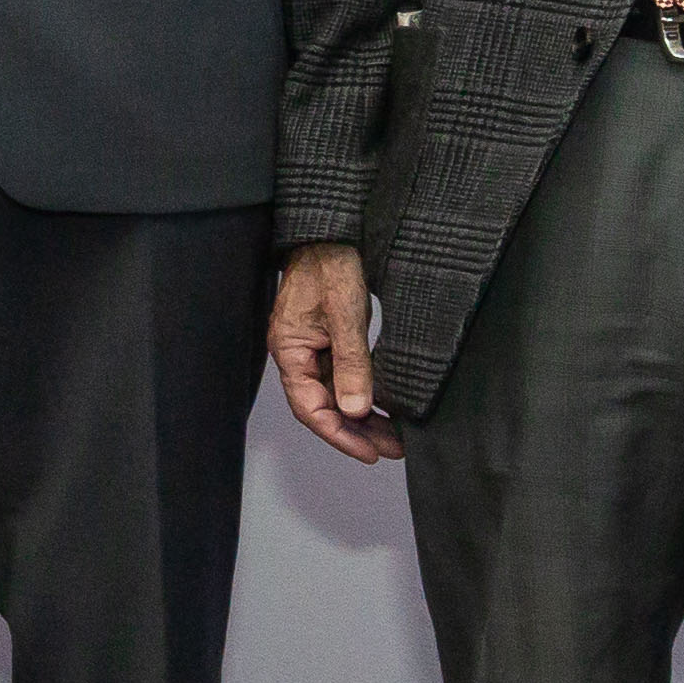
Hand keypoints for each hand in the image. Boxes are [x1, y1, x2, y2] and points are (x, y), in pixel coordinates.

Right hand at [270, 240, 401, 462]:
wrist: (332, 230)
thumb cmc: (331, 263)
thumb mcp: (346, 315)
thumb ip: (351, 364)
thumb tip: (355, 410)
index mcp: (290, 350)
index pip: (310, 408)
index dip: (339, 435)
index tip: (369, 452)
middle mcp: (298, 353)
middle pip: (324, 406)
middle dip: (356, 432)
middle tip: (391, 449)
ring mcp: (313, 347)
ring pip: (336, 394)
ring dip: (363, 416)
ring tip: (394, 435)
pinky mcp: (330, 338)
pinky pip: (344, 376)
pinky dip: (363, 393)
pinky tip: (384, 405)